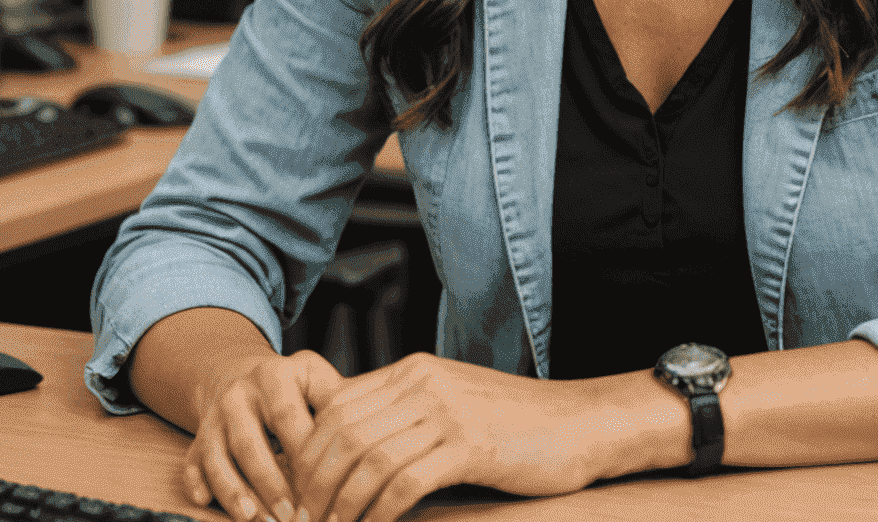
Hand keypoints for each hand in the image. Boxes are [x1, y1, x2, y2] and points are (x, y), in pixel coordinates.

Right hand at [183, 349, 346, 521]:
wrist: (240, 374)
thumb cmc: (292, 385)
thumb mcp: (315, 378)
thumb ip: (337, 400)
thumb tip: (364, 434)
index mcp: (274, 375)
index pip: (288, 417)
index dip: (304, 454)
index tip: (324, 484)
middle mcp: (238, 395)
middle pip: (250, 443)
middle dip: (270, 484)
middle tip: (292, 517)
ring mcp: (213, 418)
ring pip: (218, 459)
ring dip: (236, 494)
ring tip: (257, 521)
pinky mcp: (197, 439)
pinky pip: (191, 464)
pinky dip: (197, 485)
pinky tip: (205, 504)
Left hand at [290, 352, 602, 521]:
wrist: (579, 423)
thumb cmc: (513, 424)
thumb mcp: (451, 403)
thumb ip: (404, 413)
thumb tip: (349, 448)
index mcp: (414, 371)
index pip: (336, 407)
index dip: (307, 454)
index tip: (299, 495)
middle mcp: (424, 383)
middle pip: (343, 433)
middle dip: (314, 485)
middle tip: (307, 521)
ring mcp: (448, 411)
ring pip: (367, 460)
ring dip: (342, 506)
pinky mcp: (470, 444)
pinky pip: (404, 482)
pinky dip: (380, 513)